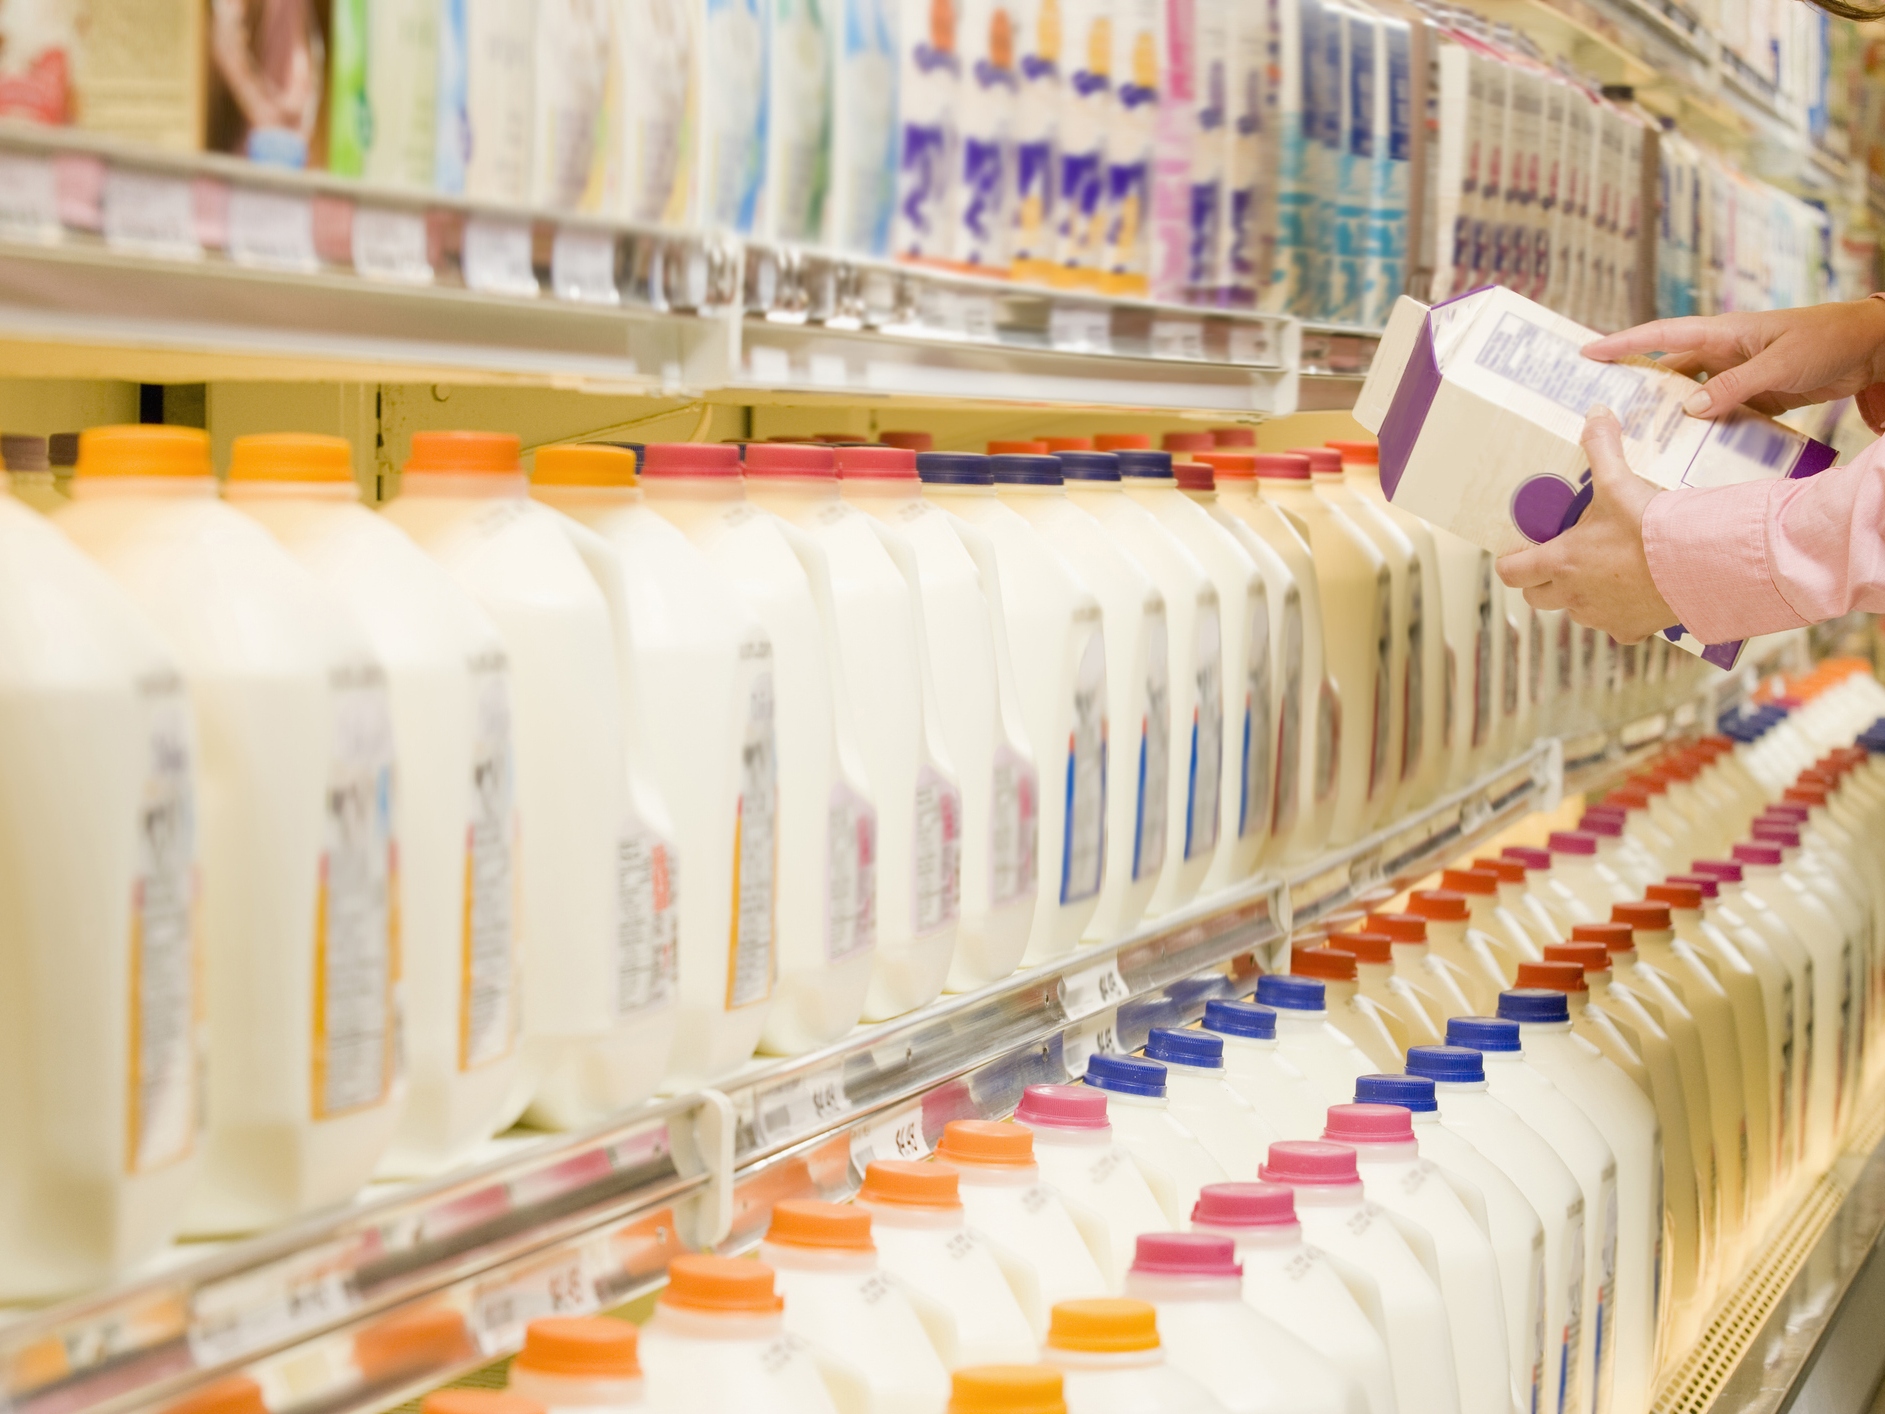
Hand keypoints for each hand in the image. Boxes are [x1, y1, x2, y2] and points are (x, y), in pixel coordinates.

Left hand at [1496, 408, 1676, 643]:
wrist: (1700, 563)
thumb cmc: (1652, 527)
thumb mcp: (1619, 482)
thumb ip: (1601, 448)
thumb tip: (1595, 414)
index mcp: (1560, 562)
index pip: (1511, 572)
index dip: (1511, 562)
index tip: (1518, 552)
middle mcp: (1573, 595)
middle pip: (1536, 596)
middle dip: (1541, 580)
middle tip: (1560, 558)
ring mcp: (1599, 617)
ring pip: (1573, 611)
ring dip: (1580, 595)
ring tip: (1601, 571)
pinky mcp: (1629, 630)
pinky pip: (1613, 627)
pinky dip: (1618, 614)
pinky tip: (1634, 594)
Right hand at [1580, 298, 1884, 418]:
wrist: (1871, 348)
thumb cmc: (1827, 340)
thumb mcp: (1779, 363)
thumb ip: (1734, 386)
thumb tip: (1688, 409)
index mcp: (1724, 333)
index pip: (1662, 336)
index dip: (1623, 344)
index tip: (1587, 353)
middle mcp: (1724, 354)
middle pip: (1669, 372)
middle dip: (1636, 388)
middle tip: (1603, 410)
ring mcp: (1738, 376)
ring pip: (1691, 398)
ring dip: (1671, 417)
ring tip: (1641, 442)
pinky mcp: (1754, 397)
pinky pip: (1718, 415)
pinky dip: (1703, 432)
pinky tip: (1691, 452)